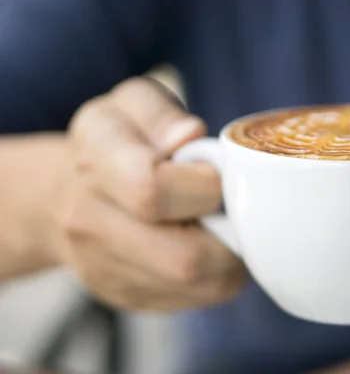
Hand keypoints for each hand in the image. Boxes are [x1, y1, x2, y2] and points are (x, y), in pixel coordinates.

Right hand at [50, 77, 247, 310]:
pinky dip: (218, 273)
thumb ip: (161, 113)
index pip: (152, 189)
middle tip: (228, 206)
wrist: (68, 195)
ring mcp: (104, 269)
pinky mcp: (126, 296)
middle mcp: (89, 222)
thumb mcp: (133, 104)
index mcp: (94, 160)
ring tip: (220, 223)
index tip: (214, 174)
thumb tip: (190, 137)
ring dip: (230, 256)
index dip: (204, 185)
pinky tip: (207, 244)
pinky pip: (196, 297)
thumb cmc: (117, 144)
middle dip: (228, 233)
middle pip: (183, 257)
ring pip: (198, 284)